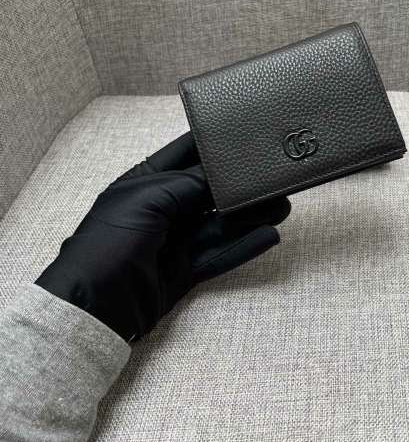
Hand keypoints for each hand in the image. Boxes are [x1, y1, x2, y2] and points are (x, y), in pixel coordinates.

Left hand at [35, 133, 289, 341]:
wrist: (93, 307)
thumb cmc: (109, 243)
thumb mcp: (147, 201)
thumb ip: (188, 185)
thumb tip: (223, 174)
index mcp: (144, 183)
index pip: (184, 155)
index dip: (212, 145)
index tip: (244, 133)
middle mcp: (162, 209)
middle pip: (209, 192)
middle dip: (240, 185)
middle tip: (275, 177)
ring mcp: (174, 241)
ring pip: (220, 224)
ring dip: (250, 216)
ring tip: (282, 206)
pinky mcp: (184, 271)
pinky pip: (220, 254)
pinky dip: (244, 246)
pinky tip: (269, 236)